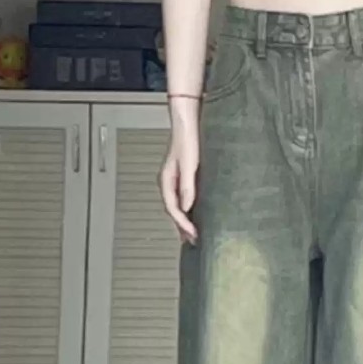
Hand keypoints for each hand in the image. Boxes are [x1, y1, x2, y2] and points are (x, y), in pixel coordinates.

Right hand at [159, 106, 199, 244]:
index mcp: (167, 181)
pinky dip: (189, 210)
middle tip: (193, 242)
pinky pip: (184, 199)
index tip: (194, 235)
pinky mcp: (184, 177)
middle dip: (182, 228)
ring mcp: (176, 180)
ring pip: (178, 206)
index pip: (173, 209)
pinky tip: (196, 214)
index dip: (183, 224)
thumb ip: (188, 185)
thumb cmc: (186, 138)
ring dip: (184, 221)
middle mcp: (169, 182)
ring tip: (193, 235)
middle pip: (174, 211)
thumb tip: (188, 206)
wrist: (188, 121)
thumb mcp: (189, 163)